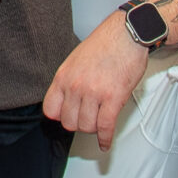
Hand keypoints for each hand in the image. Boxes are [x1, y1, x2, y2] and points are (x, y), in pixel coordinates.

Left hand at [42, 21, 149, 148]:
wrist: (127, 34)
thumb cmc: (105, 44)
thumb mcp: (75, 60)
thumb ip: (69, 81)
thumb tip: (67, 100)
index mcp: (63, 76)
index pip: (50, 110)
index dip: (60, 116)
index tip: (68, 116)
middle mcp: (76, 86)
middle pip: (69, 122)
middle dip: (79, 123)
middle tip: (88, 118)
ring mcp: (94, 93)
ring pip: (87, 127)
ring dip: (94, 128)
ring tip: (100, 122)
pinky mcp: (113, 98)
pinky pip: (105, 127)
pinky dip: (106, 139)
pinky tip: (106, 142)